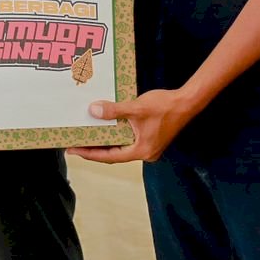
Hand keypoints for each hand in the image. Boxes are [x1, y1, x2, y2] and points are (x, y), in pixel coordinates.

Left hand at [66, 89, 194, 164]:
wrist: (187, 102)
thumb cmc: (164, 106)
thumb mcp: (136, 108)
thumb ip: (114, 111)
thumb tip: (93, 111)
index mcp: (141, 151)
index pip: (109, 157)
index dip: (89, 154)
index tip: (72, 151)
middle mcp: (145, 153)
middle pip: (114, 154)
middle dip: (94, 149)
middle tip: (74, 143)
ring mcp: (149, 146)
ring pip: (121, 146)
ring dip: (105, 141)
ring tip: (86, 135)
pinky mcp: (151, 138)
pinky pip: (128, 139)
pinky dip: (115, 134)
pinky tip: (106, 126)